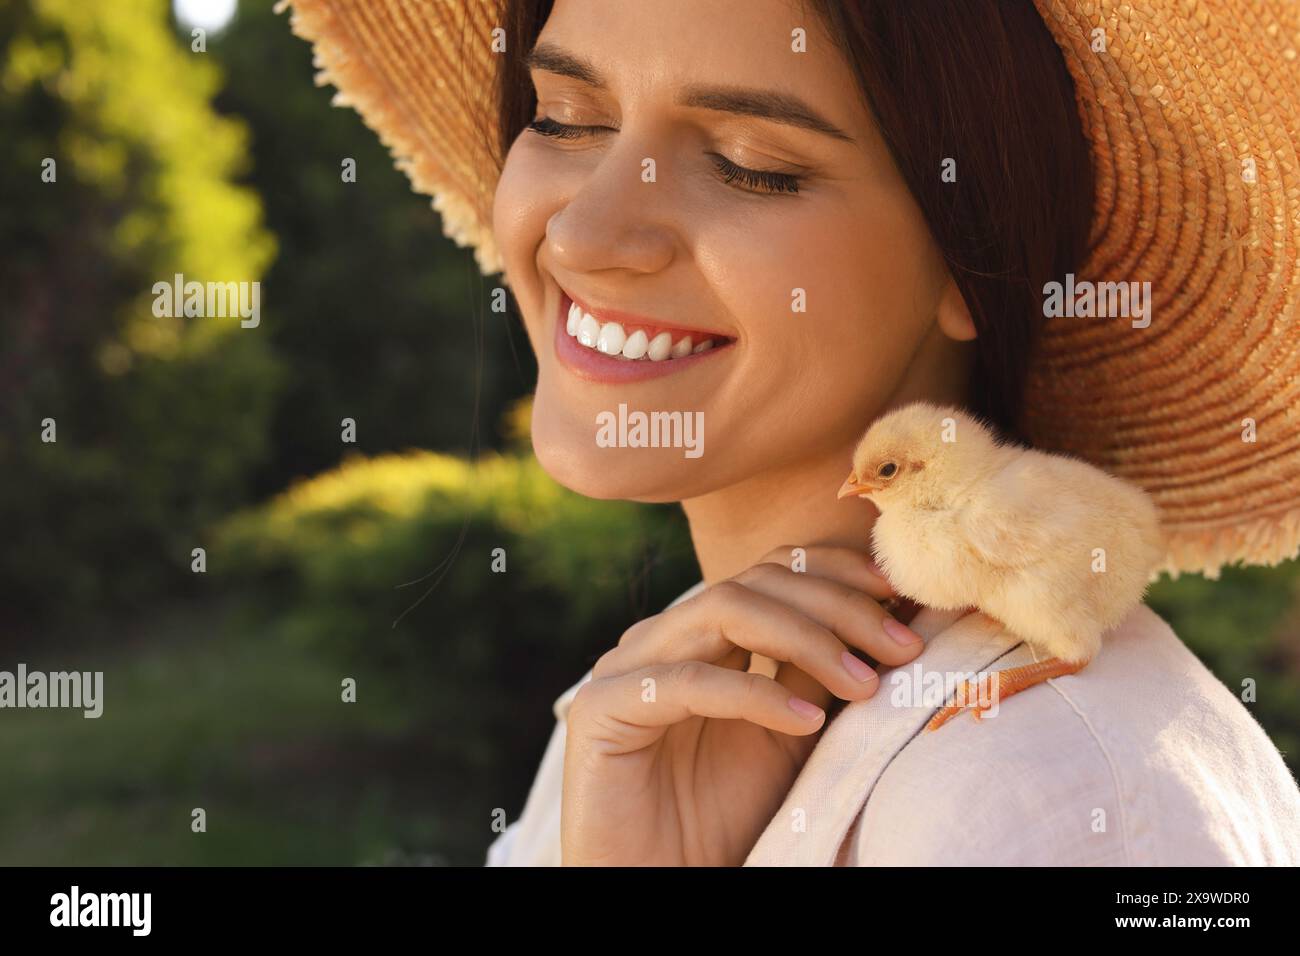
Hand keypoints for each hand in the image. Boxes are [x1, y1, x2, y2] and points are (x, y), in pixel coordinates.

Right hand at [560, 546, 926, 865]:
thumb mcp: (789, 731)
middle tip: (902, 647)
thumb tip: (884, 618)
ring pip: (723, 610)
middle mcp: (660, 637)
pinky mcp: (601, 708)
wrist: (660, 882)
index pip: (769, 570)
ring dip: (807, 639)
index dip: (835, 571)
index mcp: (699, 633)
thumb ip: (816, 672)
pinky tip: (805, 723)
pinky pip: (688, 682)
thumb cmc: (722, 816)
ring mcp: (625, 666)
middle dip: (838, 607)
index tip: (899, 596)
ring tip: (864, 684)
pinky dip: (755, 694)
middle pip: (754, 582)